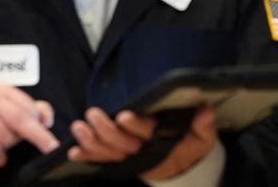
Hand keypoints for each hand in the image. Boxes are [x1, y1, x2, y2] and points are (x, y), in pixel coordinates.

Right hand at [0, 84, 58, 167]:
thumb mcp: (12, 113)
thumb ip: (34, 111)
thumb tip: (47, 118)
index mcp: (1, 91)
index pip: (27, 105)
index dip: (39, 121)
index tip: (49, 133)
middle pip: (19, 118)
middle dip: (37, 135)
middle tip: (49, 147)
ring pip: (5, 136)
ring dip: (9, 147)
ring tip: (3, 147)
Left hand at [66, 105, 217, 180]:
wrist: (184, 165)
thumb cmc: (190, 144)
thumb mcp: (202, 136)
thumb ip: (203, 125)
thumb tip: (204, 112)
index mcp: (164, 143)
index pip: (149, 134)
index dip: (136, 126)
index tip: (124, 116)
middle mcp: (144, 153)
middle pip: (123, 145)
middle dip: (107, 131)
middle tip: (92, 115)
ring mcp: (130, 158)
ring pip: (109, 154)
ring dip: (92, 142)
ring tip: (78, 128)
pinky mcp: (120, 160)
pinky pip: (102, 160)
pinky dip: (88, 156)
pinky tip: (73, 151)